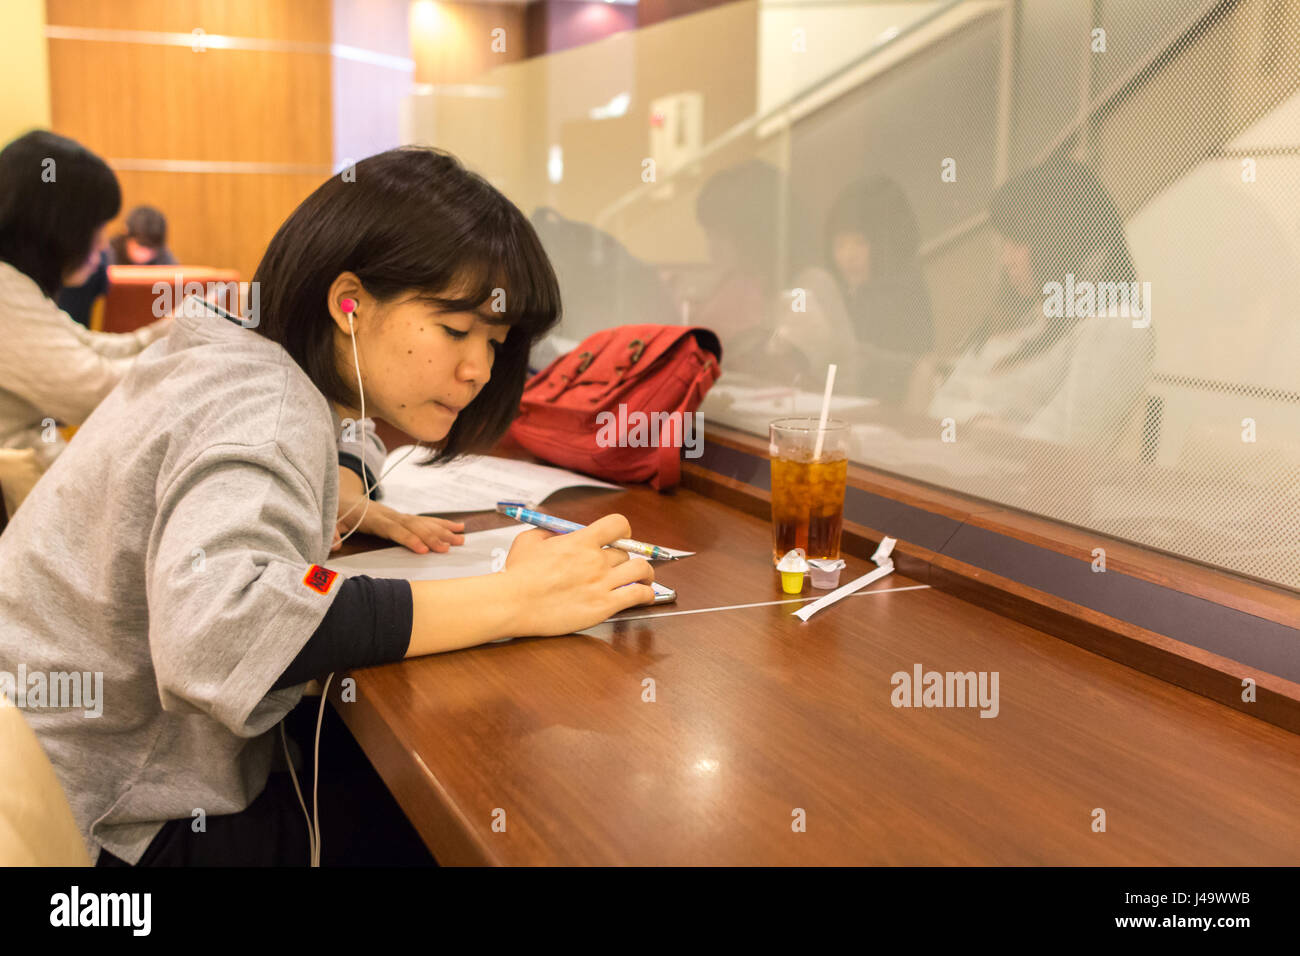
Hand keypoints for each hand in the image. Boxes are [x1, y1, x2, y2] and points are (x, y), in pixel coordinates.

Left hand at [334, 467, 463, 552]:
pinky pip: (425, 520)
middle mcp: (390, 515)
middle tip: (449, 548)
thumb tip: (334, 546)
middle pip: (414, 526)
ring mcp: (399, 515)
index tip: (423, 550)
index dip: (409, 539)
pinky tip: (458, 527)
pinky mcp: (404, 517)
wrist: (343, 497)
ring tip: (460, 539)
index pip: (394, 530)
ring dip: (443, 531)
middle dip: (432, 537)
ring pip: (424, 523)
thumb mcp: (331, 522)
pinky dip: (442, 523)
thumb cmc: (338, 514)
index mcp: (374, 519)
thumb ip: (332, 533)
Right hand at [500, 513, 655, 635]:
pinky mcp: (604, 606)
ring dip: (646, 573)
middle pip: (626, 553)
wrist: (512, 603)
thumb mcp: (528, 541)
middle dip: (624, 559)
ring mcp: (601, 583)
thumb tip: (558, 535)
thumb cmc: (517, 575)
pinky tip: (645, 595)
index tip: (622, 539)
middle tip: (619, 567)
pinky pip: (638, 595)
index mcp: (580, 540)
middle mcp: (595, 559)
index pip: (618, 525)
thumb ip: (548, 534)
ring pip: (641, 570)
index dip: (623, 531)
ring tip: (644, 578)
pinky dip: (646, 594)